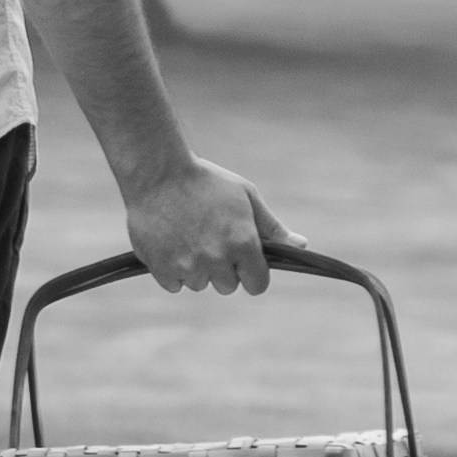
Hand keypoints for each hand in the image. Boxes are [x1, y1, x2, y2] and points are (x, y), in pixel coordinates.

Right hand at [123, 160, 301, 296]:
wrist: (155, 171)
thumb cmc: (205, 181)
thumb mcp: (245, 196)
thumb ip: (272, 228)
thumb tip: (302, 246)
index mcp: (243, 243)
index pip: (257, 285)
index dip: (252, 273)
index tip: (243, 261)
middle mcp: (217, 259)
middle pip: (227, 286)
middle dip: (222, 268)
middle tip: (209, 238)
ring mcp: (188, 266)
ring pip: (199, 284)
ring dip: (196, 269)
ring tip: (186, 236)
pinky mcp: (161, 268)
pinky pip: (174, 284)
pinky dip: (171, 270)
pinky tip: (169, 242)